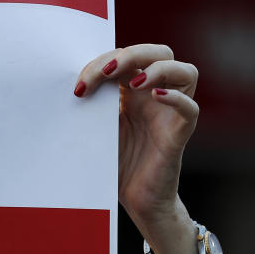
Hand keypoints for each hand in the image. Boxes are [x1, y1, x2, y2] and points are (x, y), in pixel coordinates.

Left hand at [74, 44, 198, 245]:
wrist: (134, 200)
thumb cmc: (116, 164)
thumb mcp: (95, 129)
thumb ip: (90, 106)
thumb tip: (64, 87)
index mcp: (133, 91)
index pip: (127, 57)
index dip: (103, 62)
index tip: (78, 86)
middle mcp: (155, 96)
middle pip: (161, 53)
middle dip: (133, 53)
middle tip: (106, 70)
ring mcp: (171, 113)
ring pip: (186, 72)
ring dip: (159, 68)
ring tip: (134, 82)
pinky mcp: (179, 134)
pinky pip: (190, 108)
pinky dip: (176, 98)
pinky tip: (156, 96)